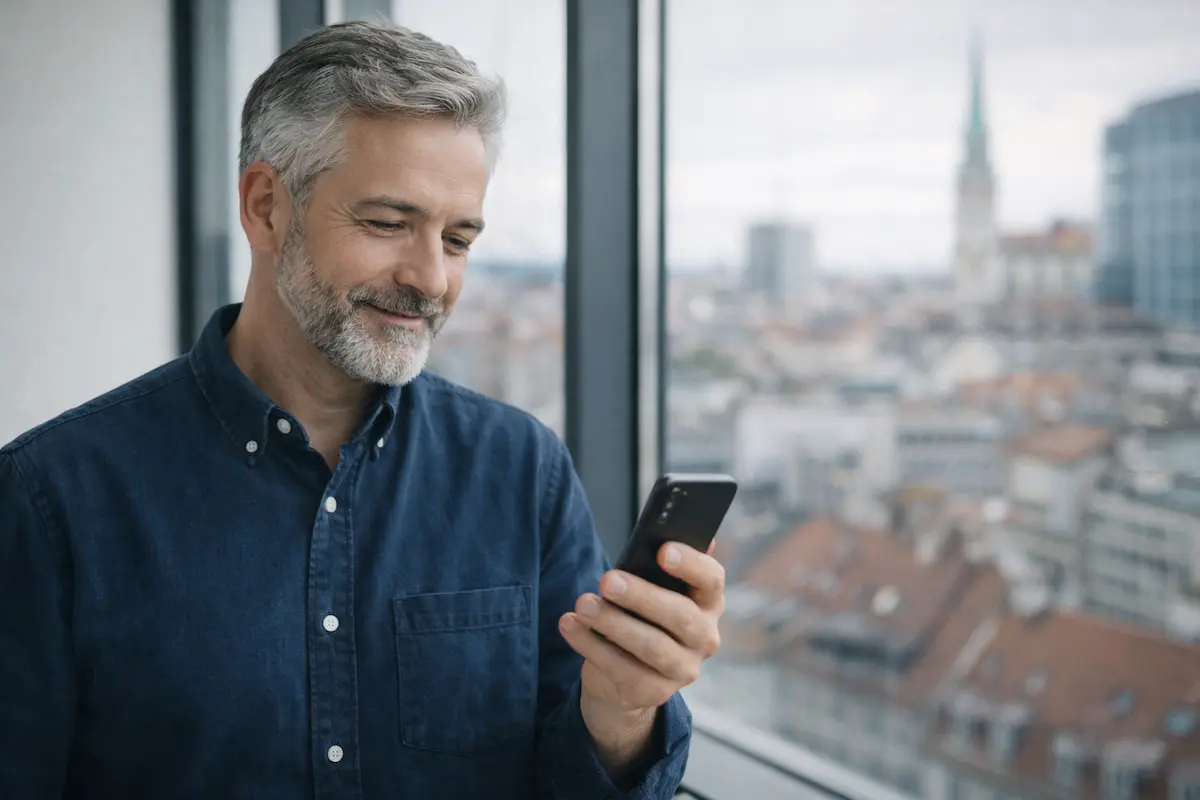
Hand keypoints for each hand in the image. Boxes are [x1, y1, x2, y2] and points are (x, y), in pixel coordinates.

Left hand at [558, 541, 724, 753]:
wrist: (628, 679)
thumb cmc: (641, 619)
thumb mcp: (652, 592)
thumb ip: (657, 569)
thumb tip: (658, 535)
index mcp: (708, 603)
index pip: (711, 579)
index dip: (691, 564)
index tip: (662, 550)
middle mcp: (705, 638)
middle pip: (680, 616)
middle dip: (641, 596)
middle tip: (607, 581)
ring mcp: (683, 669)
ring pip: (651, 646)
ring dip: (613, 622)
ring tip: (583, 604)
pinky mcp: (655, 692)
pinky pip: (622, 669)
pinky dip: (592, 645)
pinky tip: (571, 625)